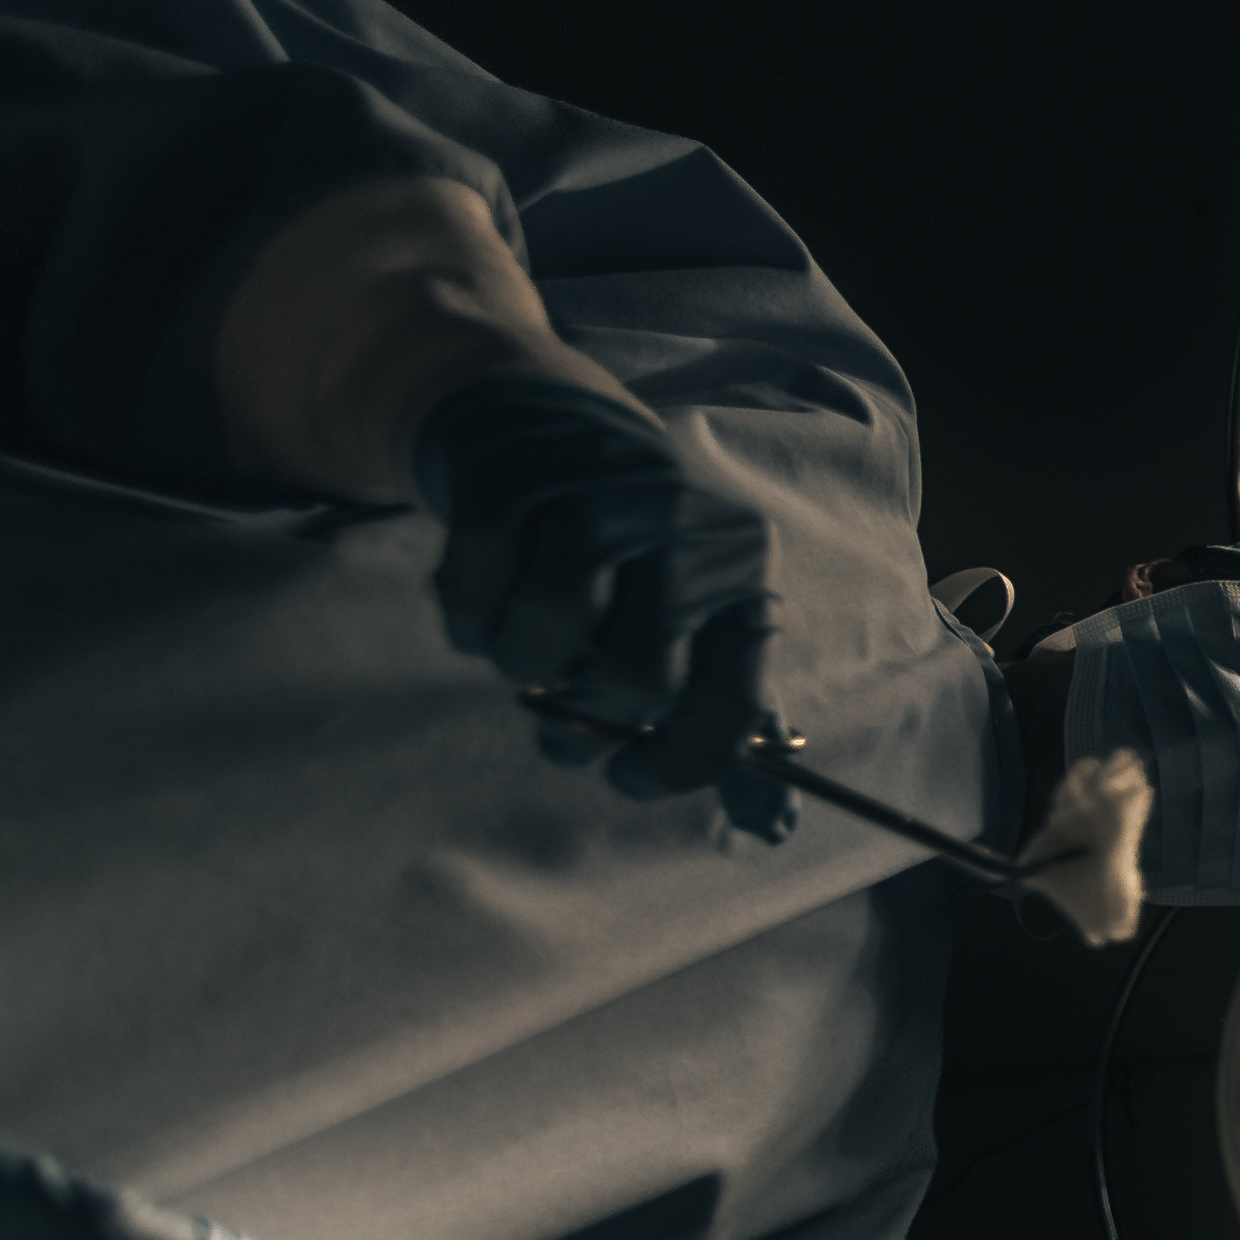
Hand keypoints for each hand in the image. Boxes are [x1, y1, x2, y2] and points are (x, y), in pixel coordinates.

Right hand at [413, 370, 792, 840]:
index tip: (629, 776)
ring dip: (518, 665)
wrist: (540, 412)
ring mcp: (596, 494)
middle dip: (581, 721)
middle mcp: (683, 528)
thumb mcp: (701, 609)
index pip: (729, 704)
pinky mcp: (510, 478)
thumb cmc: (633, 543)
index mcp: (742, 575)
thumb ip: (729, 715)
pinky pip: (472, 594)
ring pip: (544, 642)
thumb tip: (774, 827)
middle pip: (632, 682)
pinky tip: (485, 593)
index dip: (677, 764)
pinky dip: (465, 617)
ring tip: (527, 639)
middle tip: (558, 707)